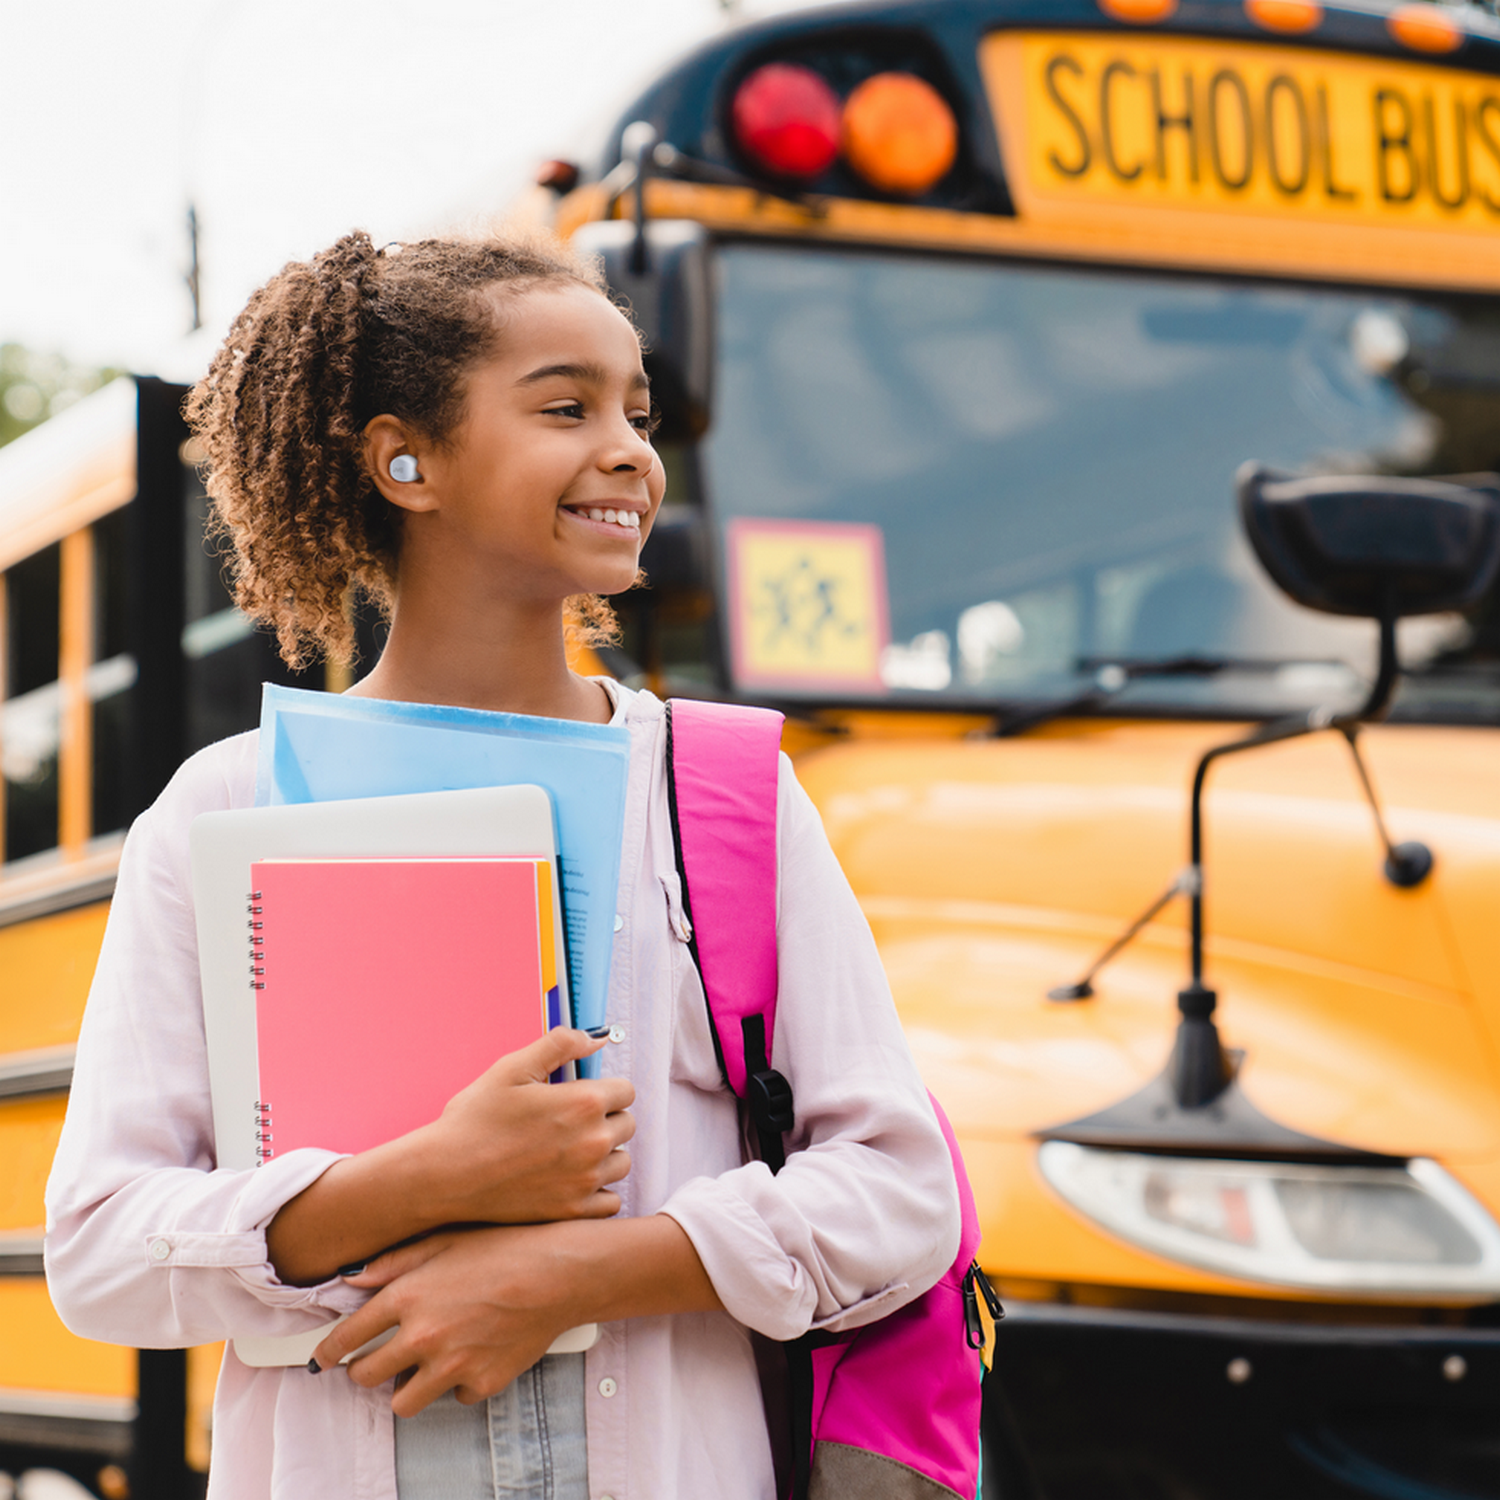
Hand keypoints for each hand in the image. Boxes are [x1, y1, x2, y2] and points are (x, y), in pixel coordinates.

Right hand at [266, 1028, 632, 1286]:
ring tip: (569, 1151)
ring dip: (604, 1155)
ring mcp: (585, 1180)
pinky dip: (598, 1190)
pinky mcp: (573, 1211)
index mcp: (583, 1104)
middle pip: (627, 1125)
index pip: (627, 1091)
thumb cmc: (474, 1120)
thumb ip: (560, 1045)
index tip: (581, 1096)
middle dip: (605, 1119)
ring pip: (621, 1162)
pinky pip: (610, 1200)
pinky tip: (571, 1179)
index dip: (605, 1090)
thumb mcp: (512, 1068)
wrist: (444, 1175)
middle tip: (569, 1123)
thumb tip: (595, 1039)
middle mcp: (592, 1142)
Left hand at [312, 1215, 723, 1417]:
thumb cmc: (505, 1247)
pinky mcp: (481, 1383)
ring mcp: (451, 1365)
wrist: (559, 1273)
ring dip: (406, 1387)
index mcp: (408, 1297)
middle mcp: (423, 1336)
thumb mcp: (447, 1238)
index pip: (347, 1336)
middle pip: (366, 1376)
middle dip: (365, 1369)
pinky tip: (472, 1355)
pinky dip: (458, 1382)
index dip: (328, 1350)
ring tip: (421, 1367)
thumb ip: (396, 1261)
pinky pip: (454, 1395)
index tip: (324, 1358)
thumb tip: (355, 1278)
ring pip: (402, 1402)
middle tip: (377, 1359)